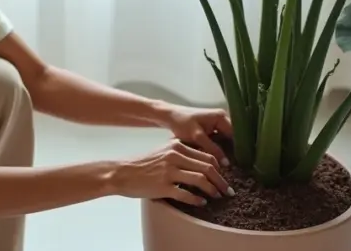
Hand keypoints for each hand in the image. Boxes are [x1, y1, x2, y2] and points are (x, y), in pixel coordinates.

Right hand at [111, 140, 233, 205]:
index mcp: (177, 147)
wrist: (122, 172)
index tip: (224, 176)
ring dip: (213, 190)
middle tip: (227, 190)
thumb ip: (180, 152)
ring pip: (201, 180)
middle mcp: (174, 157)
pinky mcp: (163, 187)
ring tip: (217, 196)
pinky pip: (186, 195)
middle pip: (208, 168)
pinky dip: (197, 200)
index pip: (207, 156)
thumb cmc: (143, 163)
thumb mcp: (163, 150)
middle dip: (221, 181)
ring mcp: (169, 172)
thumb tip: (202, 160)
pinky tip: (202, 203)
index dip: (220, 168)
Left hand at [163, 106, 233, 166]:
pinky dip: (221, 149)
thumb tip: (227, 163)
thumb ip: (212, 148)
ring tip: (232, 167)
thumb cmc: (181, 123)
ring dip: (228, 151)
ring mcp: (218, 124)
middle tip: (238, 168)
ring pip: (227, 140)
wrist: (169, 116)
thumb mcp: (197, 136)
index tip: (241, 164)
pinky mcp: (212, 129)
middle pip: (234, 138)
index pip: (237, 135)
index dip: (239, 149)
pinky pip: (221, 140)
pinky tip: (221, 161)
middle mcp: (223, 119)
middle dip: (234, 151)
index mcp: (221, 117)